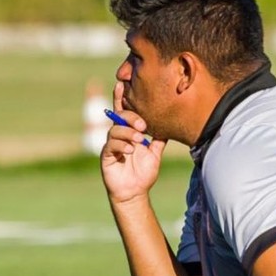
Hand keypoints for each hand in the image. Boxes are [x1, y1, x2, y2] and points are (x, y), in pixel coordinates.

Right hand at [100, 83, 166, 204]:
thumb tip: (169, 124)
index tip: (121, 83)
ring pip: (115, 130)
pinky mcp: (106, 156)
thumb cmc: (143, 173)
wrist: (135, 192)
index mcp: (129, 132)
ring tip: (139, 140)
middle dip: (131, 117)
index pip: (123, 111)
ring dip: (128, 133)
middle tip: (143, 126)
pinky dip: (122, 145)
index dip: (120, 97)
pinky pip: (111, 145)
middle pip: (119, 117)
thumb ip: (159, 139)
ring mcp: (111, 145)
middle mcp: (118, 135)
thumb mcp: (154, 153)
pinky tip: (130, 150)